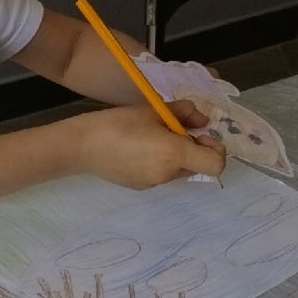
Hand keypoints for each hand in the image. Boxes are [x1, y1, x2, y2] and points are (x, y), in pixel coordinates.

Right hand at [74, 100, 225, 188]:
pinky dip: (158, 162)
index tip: (199, 134)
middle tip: (171, 131)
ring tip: (150, 139)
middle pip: (198, 165)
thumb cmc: (117, 123)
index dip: (216, 149)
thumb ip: (185, 113)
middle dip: (192, 148)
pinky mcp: (141, 187)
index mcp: (175, 153)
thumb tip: (202, 121)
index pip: (217, 164)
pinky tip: (136, 150)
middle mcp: (168, 173)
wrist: (81, 146)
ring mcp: (154, 183)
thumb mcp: (153, 110)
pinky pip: (161, 174)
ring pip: (179, 170)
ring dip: (175, 155)